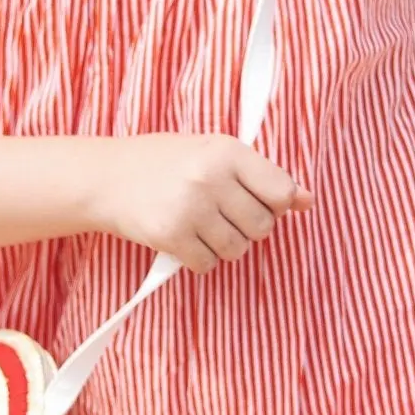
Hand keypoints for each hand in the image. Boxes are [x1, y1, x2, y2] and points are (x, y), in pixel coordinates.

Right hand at [92, 134, 313, 273]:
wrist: (106, 177)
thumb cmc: (165, 162)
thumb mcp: (215, 153)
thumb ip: (261, 175)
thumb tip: (308, 200)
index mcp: (227, 151)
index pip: (281, 192)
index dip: (275, 204)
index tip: (258, 201)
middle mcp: (211, 177)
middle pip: (262, 226)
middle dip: (249, 228)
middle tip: (224, 215)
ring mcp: (191, 208)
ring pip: (237, 249)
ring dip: (224, 245)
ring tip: (202, 225)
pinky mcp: (171, 235)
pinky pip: (208, 264)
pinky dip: (200, 259)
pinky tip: (185, 238)